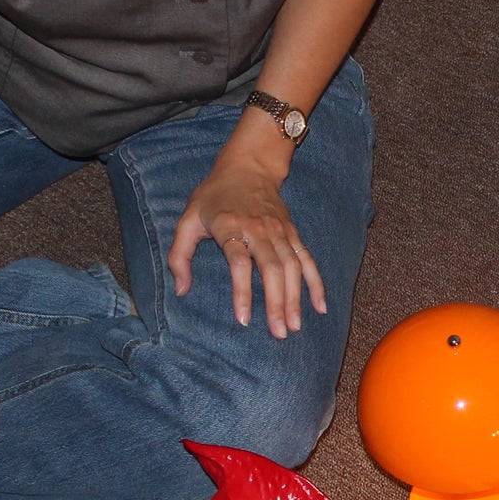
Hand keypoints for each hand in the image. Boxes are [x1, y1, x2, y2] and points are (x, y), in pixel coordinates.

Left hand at [167, 147, 324, 339]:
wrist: (248, 167)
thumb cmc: (213, 197)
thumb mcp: (187, 219)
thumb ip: (179, 256)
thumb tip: (181, 290)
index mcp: (230, 226)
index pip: (239, 262)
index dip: (242, 291)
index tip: (244, 319)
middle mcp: (258, 229)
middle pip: (271, 269)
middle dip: (277, 303)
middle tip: (278, 333)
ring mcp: (279, 231)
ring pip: (291, 268)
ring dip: (295, 298)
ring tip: (294, 326)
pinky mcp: (292, 233)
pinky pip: (307, 260)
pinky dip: (315, 284)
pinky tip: (320, 307)